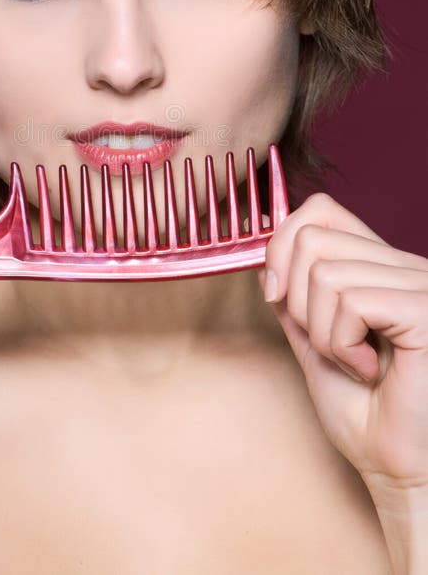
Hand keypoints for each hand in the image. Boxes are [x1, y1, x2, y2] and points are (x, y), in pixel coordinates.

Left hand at [260, 192, 427, 493]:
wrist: (401, 471)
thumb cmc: (367, 416)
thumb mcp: (314, 344)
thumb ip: (294, 300)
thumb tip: (267, 262)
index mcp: (380, 267)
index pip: (320, 209)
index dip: (284, 242)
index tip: (277, 295)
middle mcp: (404, 265)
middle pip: (312, 238)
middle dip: (297, 301)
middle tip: (329, 345)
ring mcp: (418, 282)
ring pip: (324, 272)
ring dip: (323, 332)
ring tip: (355, 363)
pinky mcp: (424, 309)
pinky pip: (351, 301)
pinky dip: (342, 343)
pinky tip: (371, 370)